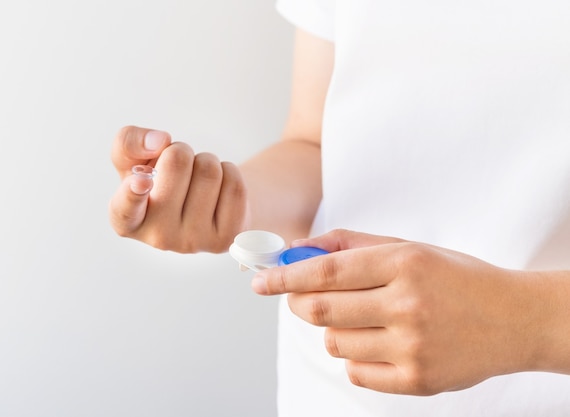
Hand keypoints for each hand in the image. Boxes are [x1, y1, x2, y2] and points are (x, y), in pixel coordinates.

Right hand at [109, 126, 248, 252]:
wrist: (209, 205)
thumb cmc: (165, 183)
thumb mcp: (136, 162)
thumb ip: (129, 144)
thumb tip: (158, 141)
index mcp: (129, 221)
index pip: (125, 210)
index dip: (133, 193)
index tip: (142, 181)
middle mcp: (159, 237)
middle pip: (177, 163)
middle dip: (181, 151)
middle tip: (179, 168)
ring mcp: (195, 242)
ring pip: (208, 170)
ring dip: (206, 162)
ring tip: (199, 180)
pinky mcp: (228, 238)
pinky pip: (233, 183)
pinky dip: (229, 173)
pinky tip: (219, 190)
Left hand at [251, 229, 539, 394]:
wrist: (513, 318)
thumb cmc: (455, 277)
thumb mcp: (408, 247)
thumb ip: (352, 245)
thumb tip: (300, 248)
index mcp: (404, 264)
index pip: (326, 271)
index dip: (285, 276)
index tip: (261, 280)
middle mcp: (407, 305)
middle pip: (321, 310)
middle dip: (298, 303)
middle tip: (299, 298)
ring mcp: (413, 347)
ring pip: (333, 342)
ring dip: (332, 330)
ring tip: (361, 319)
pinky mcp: (417, 381)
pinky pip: (355, 373)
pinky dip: (354, 357)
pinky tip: (379, 343)